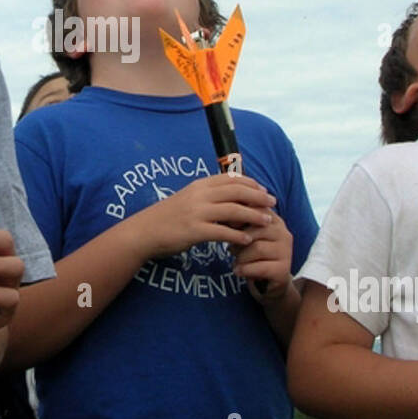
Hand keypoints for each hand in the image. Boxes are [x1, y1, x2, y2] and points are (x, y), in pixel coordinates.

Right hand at [134, 174, 275, 257]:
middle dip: (258, 197)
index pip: (231, 178)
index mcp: (199, 185)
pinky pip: (223, 232)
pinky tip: (248, 239)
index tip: (263, 190)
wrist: (144, 231)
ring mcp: (197, 213)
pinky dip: (238, 235)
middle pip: (237, 191)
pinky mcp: (194, 231)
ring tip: (267, 221)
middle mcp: (200, 195)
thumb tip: (229, 196)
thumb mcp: (187, 198)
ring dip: (254, 216)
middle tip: (272, 203)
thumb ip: (207, 195)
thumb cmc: (167, 217)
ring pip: (234, 211)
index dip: (251, 183)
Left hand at [231, 210, 293, 301]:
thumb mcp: (245, 235)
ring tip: (237, 261)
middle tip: (231, 249)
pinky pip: (260, 267)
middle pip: (256, 229)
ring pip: (257, 248)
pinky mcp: (283, 269)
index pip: (257, 210)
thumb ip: (237, 222)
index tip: (227, 223)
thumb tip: (222, 213)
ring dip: (241, 256)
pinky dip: (244, 269)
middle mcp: (283, 233)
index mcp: (274, 220)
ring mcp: (286, 251)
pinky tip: (238, 271)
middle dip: (238, 240)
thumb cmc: (252, 255)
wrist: (267, 283)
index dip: (239, 215)